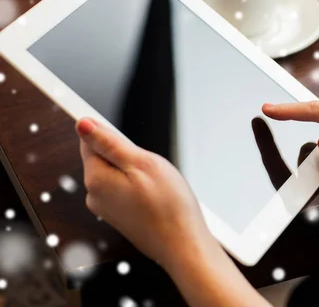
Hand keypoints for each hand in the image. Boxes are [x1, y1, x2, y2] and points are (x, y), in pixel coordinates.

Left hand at [76, 118, 268, 306]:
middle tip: (152, 166)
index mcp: (96, 179)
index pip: (90, 141)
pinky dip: (141, 187)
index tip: (132, 143)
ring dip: (138, 172)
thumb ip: (109, 142)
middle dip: (129, 155)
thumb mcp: (142, 162)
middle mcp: (95, 195)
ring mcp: (107, 208)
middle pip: (105, 158)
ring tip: (158, 184)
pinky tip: (157, 196)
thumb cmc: (168, 206)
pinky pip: (126, 190)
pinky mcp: (121, 217)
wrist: (183, 245)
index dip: (113, 135)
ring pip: (118, 174)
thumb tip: (83, 124)